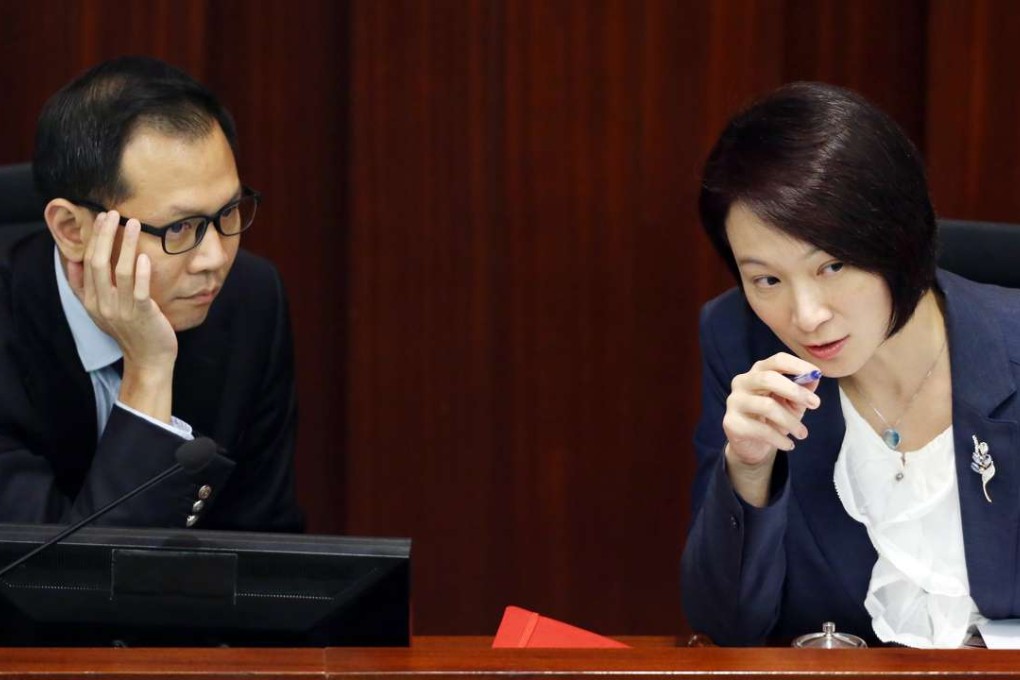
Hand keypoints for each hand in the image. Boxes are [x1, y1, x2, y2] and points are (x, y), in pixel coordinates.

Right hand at [67, 211, 177, 420]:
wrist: (148, 360)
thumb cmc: (130, 330)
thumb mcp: (100, 310)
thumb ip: (84, 288)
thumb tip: (72, 261)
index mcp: (91, 300)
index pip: (88, 263)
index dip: (94, 239)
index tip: (101, 218)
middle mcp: (102, 304)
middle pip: (99, 262)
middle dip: (105, 235)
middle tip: (113, 214)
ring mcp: (122, 309)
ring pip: (120, 271)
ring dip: (126, 245)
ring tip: (132, 224)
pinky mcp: (143, 314)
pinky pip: (140, 290)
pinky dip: (141, 272)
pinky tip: (144, 256)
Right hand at [722, 352, 820, 504]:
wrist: (753, 444)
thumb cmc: (774, 418)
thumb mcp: (792, 402)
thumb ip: (803, 389)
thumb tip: (814, 378)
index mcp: (758, 372)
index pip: (777, 360)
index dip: (798, 365)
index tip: (817, 374)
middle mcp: (742, 382)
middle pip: (768, 378)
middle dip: (795, 391)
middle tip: (815, 404)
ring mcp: (734, 402)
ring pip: (766, 406)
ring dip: (790, 421)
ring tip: (803, 433)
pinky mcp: (732, 423)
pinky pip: (761, 430)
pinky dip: (780, 439)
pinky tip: (789, 444)